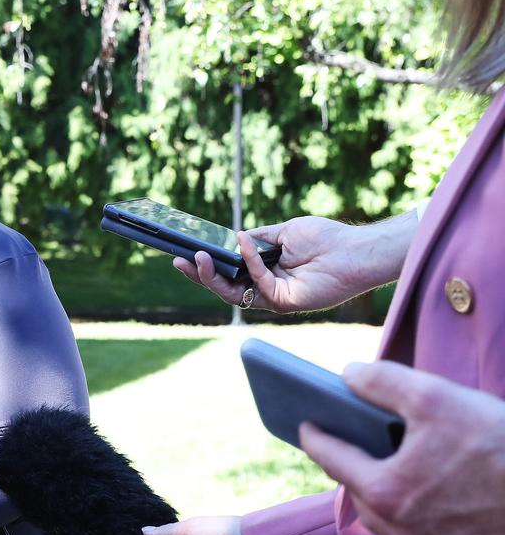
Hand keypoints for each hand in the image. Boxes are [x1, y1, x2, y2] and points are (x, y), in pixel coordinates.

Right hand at [172, 214, 411, 312]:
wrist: (354, 251)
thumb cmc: (326, 239)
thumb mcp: (283, 232)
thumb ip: (258, 238)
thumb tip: (233, 238)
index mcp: (266, 271)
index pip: (229, 272)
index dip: (209, 265)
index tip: (189, 252)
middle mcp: (267, 288)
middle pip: (224, 286)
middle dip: (200, 274)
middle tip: (179, 260)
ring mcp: (274, 297)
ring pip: (233, 292)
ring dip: (212, 276)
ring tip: (197, 258)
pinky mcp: (283, 302)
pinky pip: (256, 283)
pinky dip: (247, 261)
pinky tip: (241, 242)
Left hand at [301, 361, 504, 534]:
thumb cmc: (502, 450)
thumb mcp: (437, 398)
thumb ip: (383, 383)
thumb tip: (348, 376)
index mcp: (386, 492)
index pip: (332, 460)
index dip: (316, 437)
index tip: (306, 425)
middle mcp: (405, 532)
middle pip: (361, 496)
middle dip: (353, 469)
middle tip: (353, 447)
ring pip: (394, 524)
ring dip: (387, 498)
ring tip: (394, 472)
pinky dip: (425, 520)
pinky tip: (440, 500)